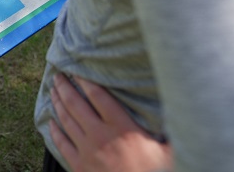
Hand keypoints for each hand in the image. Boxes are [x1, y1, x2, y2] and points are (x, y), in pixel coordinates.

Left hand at [49, 74, 172, 171]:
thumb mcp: (170, 152)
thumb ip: (173, 130)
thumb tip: (182, 110)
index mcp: (122, 128)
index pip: (99, 97)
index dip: (86, 81)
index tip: (78, 71)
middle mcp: (101, 136)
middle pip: (77, 105)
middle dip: (65, 88)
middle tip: (58, 75)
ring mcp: (87, 152)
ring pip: (67, 121)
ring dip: (58, 104)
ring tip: (53, 91)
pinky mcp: (79, 167)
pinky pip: (62, 145)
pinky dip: (55, 131)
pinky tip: (50, 122)